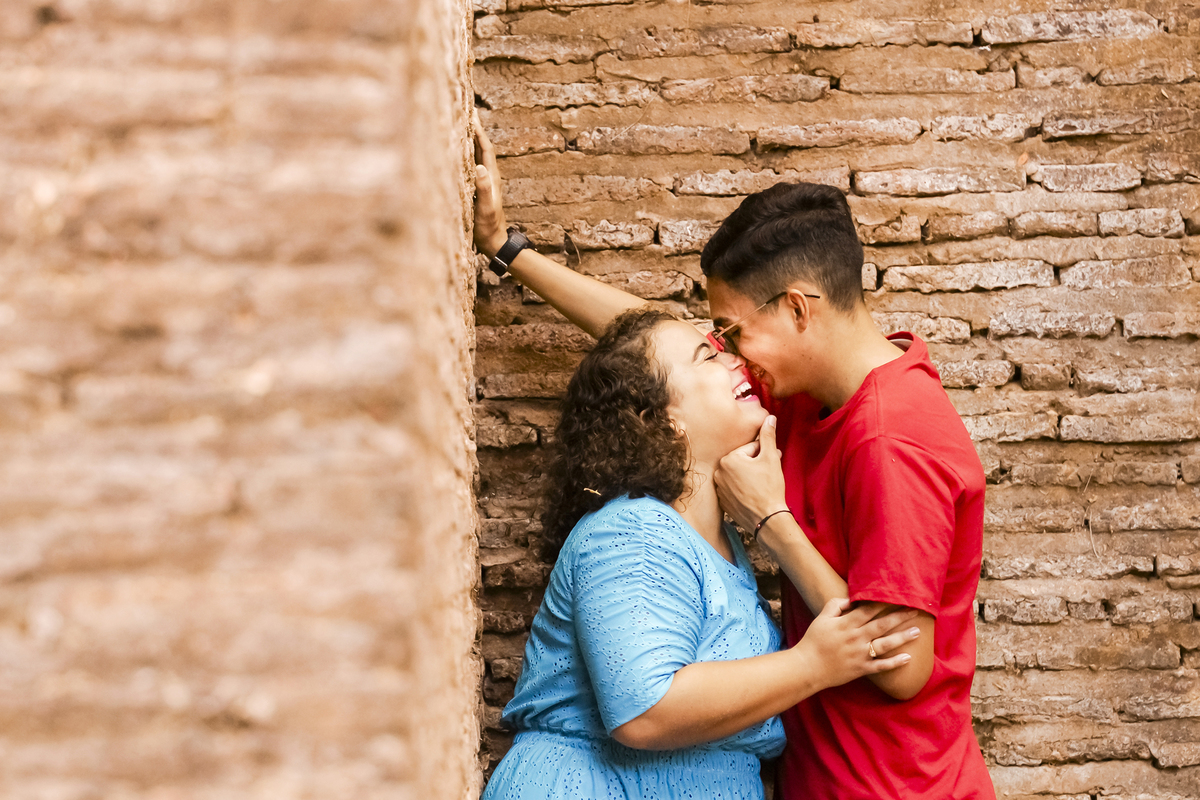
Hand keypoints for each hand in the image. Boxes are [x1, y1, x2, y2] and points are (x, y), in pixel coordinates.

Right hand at [472, 110, 508, 257]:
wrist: (493, 242)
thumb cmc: (488, 227)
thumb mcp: (485, 208)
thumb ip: (484, 188)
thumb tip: (480, 167)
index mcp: (491, 177)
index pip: (485, 149)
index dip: (479, 132)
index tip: (472, 115)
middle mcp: (488, 176)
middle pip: (481, 147)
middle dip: (474, 129)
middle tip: (466, 111)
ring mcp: (483, 182)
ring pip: (475, 155)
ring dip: (469, 140)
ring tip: (460, 125)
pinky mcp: (476, 189)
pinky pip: (470, 166)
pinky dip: (464, 154)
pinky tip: (457, 152)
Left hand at [715, 415, 787, 533]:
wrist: (767, 519)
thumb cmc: (769, 488)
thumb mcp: (771, 458)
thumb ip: (768, 436)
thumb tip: (769, 418)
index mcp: (728, 459)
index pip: (750, 448)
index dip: (764, 454)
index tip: (772, 462)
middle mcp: (718, 472)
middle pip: (742, 461)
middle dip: (757, 464)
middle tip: (769, 473)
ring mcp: (719, 488)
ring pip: (738, 475)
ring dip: (750, 475)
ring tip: (763, 485)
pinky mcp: (722, 501)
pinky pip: (733, 489)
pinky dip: (743, 489)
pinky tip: (754, 494)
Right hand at [793, 599, 919, 691]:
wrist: (807, 667)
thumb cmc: (813, 641)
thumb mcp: (821, 618)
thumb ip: (836, 605)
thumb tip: (851, 599)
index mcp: (846, 624)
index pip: (869, 610)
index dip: (884, 603)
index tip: (897, 598)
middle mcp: (856, 638)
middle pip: (882, 625)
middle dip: (899, 617)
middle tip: (915, 612)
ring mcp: (860, 654)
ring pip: (885, 644)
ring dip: (902, 638)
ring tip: (917, 632)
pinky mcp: (861, 669)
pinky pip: (881, 666)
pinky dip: (895, 663)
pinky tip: (908, 658)